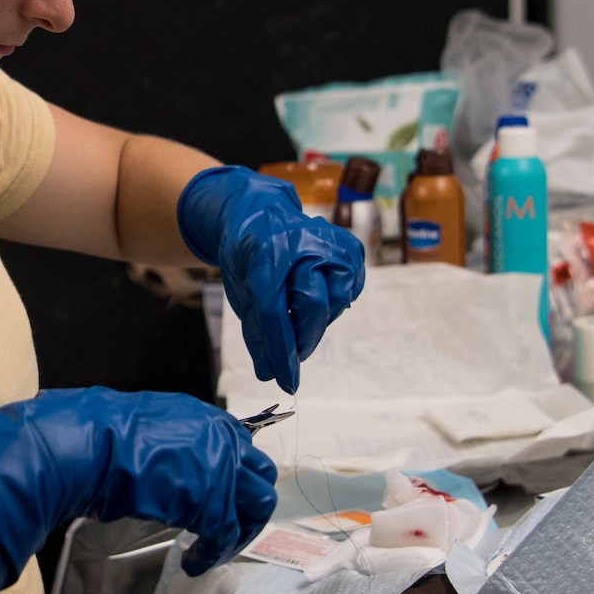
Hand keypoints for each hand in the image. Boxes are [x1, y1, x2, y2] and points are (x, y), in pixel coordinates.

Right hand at [0, 388, 276, 589]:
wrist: (89, 445)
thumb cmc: (102, 433)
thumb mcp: (148, 424)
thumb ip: (172, 440)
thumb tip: (167, 458)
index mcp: (208, 419)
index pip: (241, 450)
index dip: (233, 479)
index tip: (221, 499)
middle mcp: (223, 441)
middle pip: (260, 477)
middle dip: (247, 505)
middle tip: (227, 530)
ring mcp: (222, 472)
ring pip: (256, 507)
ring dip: (238, 532)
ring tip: (212, 550)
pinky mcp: (211, 505)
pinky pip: (225, 537)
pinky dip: (212, 555)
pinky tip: (192, 564)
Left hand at [177, 166, 365, 392]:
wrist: (261, 212)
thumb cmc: (249, 257)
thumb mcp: (242, 294)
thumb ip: (257, 334)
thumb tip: (271, 375)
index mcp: (265, 254)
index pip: (274, 310)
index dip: (281, 350)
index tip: (287, 380)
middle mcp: (303, 243)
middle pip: (312, 305)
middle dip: (303, 338)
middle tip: (292, 352)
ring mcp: (331, 243)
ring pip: (335, 300)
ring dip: (318, 319)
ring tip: (299, 311)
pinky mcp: (351, 248)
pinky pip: (350, 290)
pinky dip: (333, 301)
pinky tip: (315, 292)